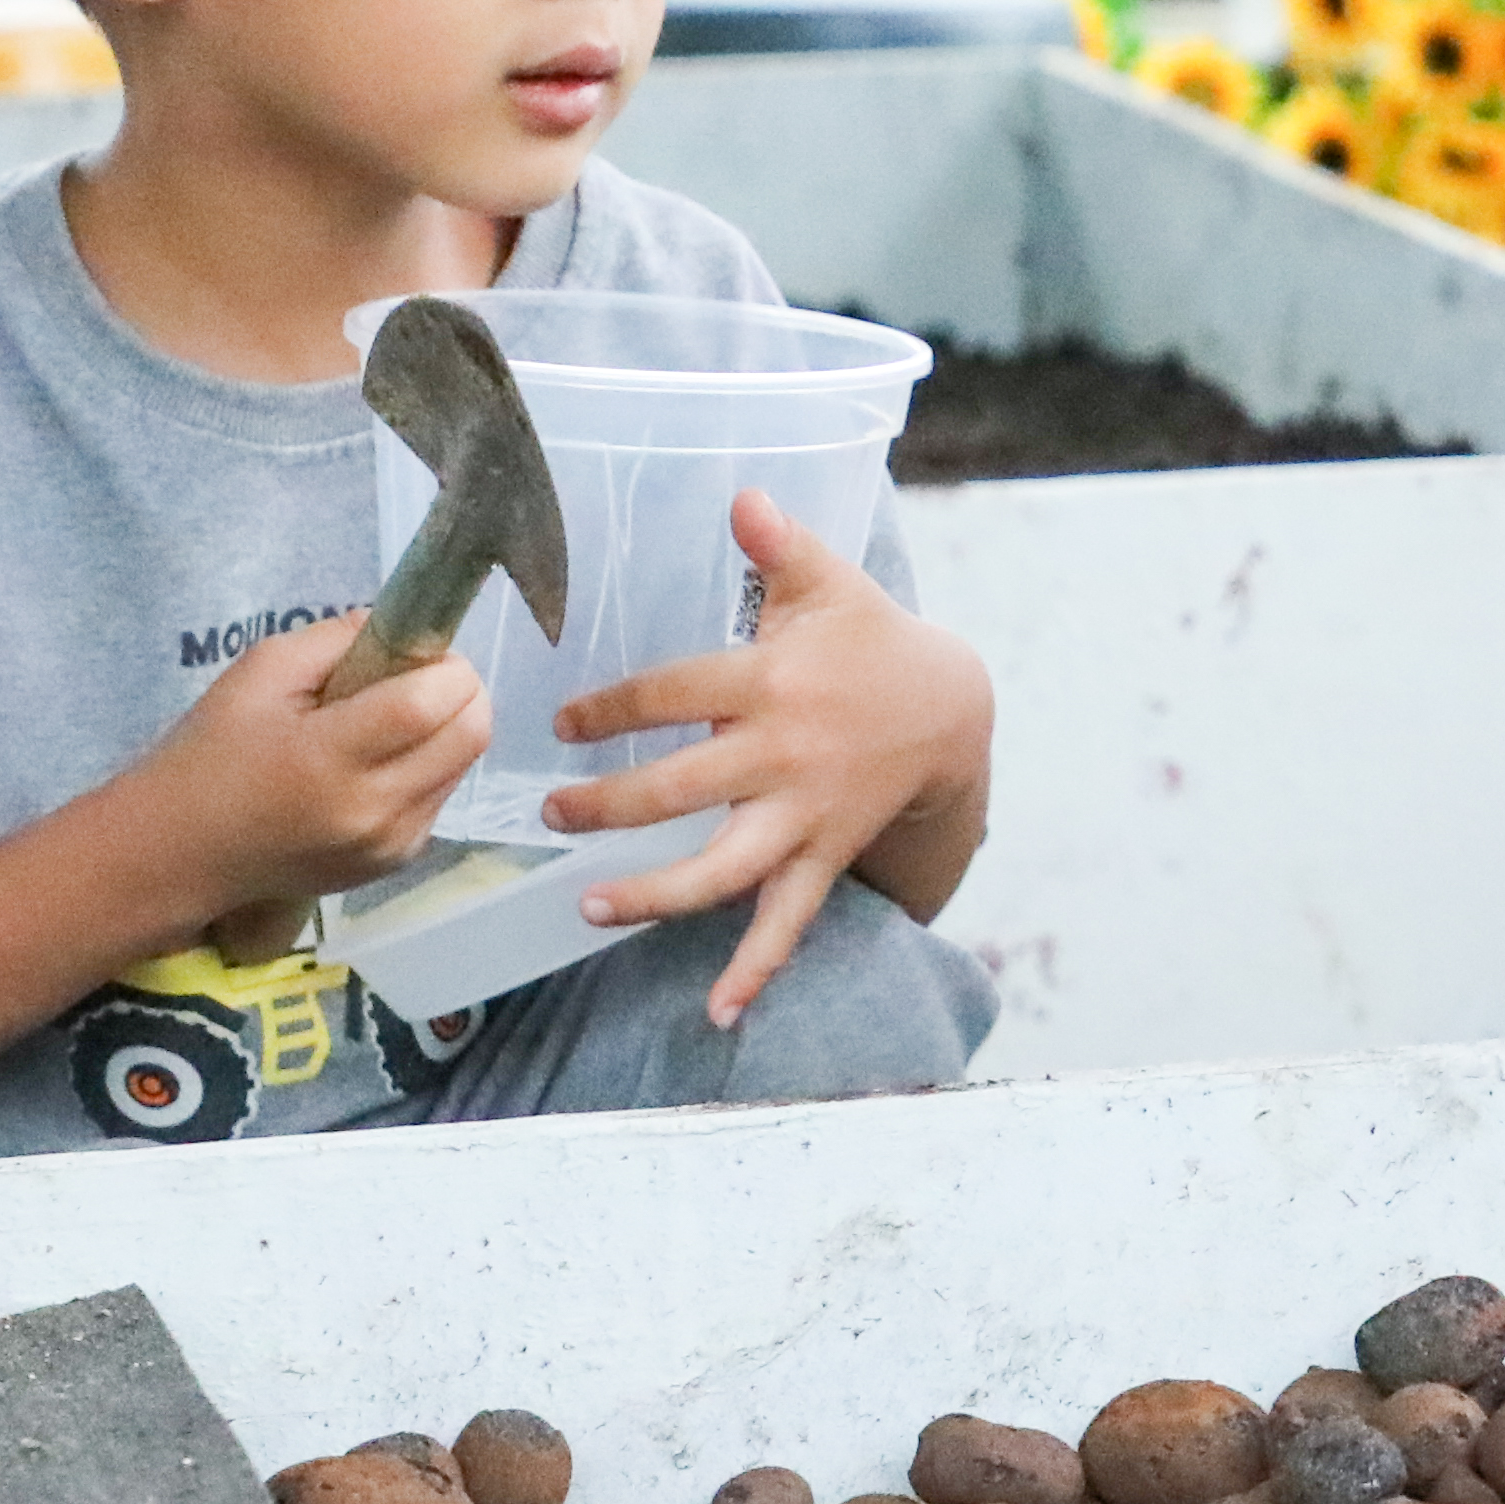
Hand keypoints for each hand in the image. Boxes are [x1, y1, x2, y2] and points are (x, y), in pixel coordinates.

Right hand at [120, 612, 487, 915]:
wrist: (179, 853)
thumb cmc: (211, 753)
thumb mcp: (260, 672)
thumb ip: (338, 639)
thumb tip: (406, 626)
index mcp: (329, 759)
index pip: (432, 703)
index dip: (443, 665)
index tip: (416, 652)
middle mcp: (371, 811)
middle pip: (471, 733)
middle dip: (458, 692)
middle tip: (411, 681)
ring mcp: (388, 845)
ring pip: (464, 764)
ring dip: (446, 731)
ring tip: (386, 726)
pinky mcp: (394, 865)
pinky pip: (440, 798)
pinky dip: (427, 769)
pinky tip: (376, 766)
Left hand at [544, 498, 998, 1024]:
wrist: (952, 711)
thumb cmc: (873, 641)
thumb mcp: (831, 585)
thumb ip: (779, 545)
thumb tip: (741, 493)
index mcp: (772, 682)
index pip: (674, 694)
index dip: (612, 708)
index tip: (564, 723)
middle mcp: (783, 754)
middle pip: (681, 788)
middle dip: (608, 805)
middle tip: (553, 815)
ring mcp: (803, 814)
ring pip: (723, 868)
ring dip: (656, 895)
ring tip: (593, 908)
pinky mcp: (823, 855)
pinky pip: (788, 920)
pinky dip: (755, 968)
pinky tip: (718, 1010)